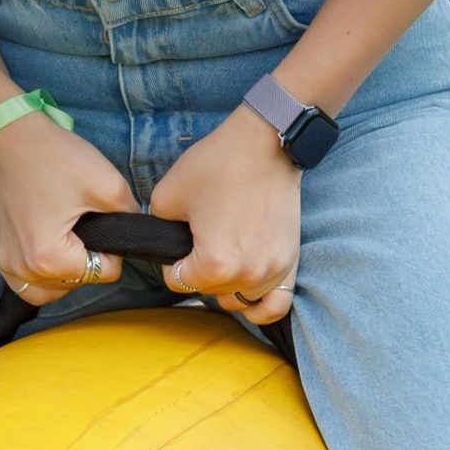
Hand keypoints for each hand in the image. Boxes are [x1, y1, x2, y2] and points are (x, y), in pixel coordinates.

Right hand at [0, 113, 138, 303]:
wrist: (14, 135)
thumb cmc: (57, 157)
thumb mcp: (109, 185)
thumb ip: (130, 217)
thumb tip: (136, 234)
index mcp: (48, 257)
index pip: (102, 274)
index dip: (113, 251)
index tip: (103, 223)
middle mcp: (22, 268)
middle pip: (74, 286)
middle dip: (88, 264)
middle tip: (89, 230)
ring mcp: (4, 262)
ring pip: (46, 292)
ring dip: (63, 278)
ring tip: (71, 246)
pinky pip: (22, 281)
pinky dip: (39, 275)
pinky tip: (48, 250)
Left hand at [149, 110, 303, 326]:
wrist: (265, 144)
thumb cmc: (218, 164)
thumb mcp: (167, 195)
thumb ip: (159, 227)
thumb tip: (165, 242)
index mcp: (215, 264)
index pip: (178, 282)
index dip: (171, 260)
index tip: (179, 238)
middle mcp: (247, 275)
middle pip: (209, 293)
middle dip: (198, 272)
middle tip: (199, 240)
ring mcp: (272, 271)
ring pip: (239, 300)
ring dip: (226, 286)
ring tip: (222, 258)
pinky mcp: (291, 261)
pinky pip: (277, 304)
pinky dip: (260, 305)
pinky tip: (248, 290)